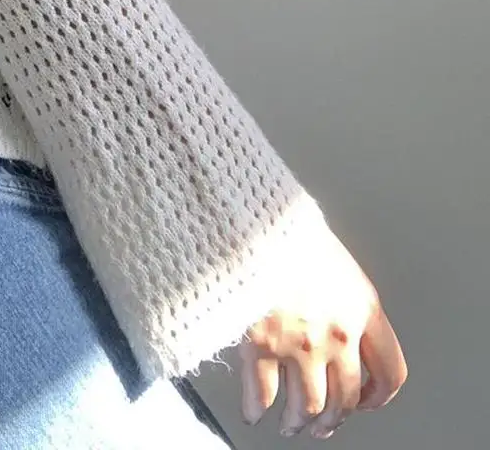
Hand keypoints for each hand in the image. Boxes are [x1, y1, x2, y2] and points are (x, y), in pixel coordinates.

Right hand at [238, 228, 407, 437]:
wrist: (249, 214)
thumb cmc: (285, 224)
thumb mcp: (329, 253)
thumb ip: (339, 293)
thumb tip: (331, 316)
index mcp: (362, 309)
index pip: (389, 373)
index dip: (377, 397)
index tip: (364, 402)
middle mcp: (338, 335)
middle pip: (345, 398)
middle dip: (332, 418)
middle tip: (321, 424)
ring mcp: (300, 344)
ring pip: (309, 406)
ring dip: (299, 422)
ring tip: (290, 425)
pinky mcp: (261, 345)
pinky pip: (263, 394)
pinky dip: (257, 410)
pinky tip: (253, 412)